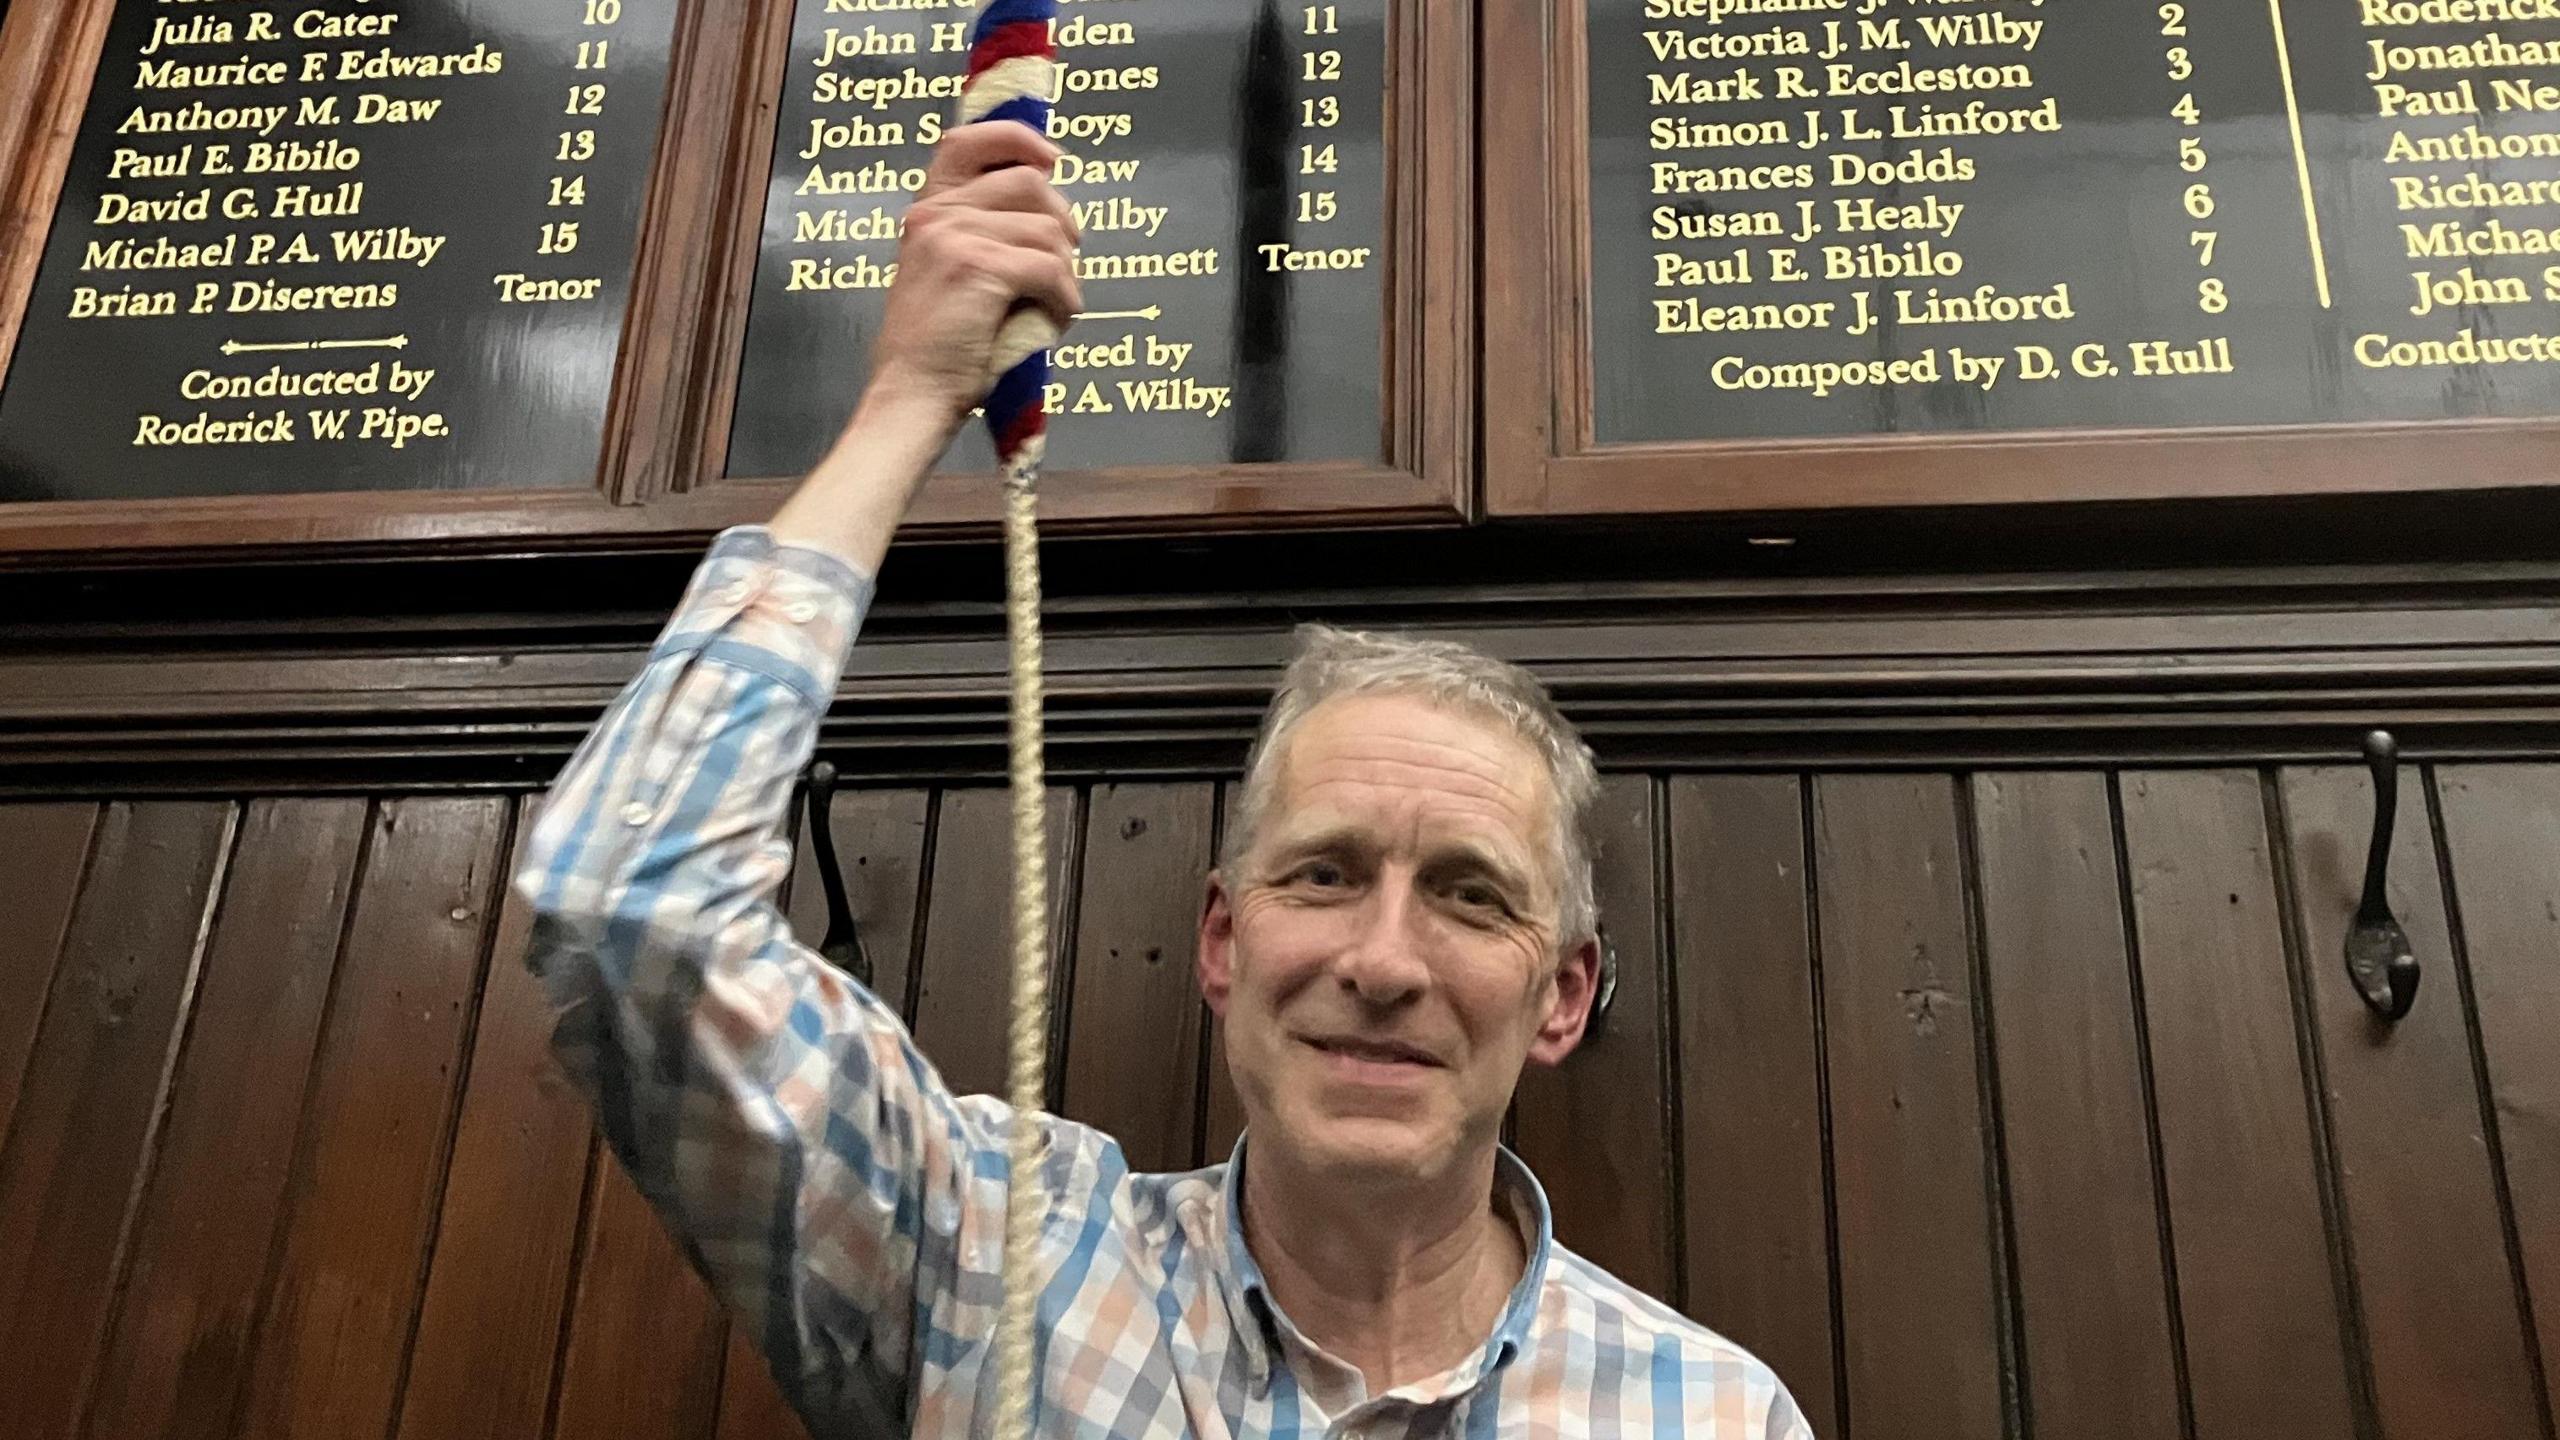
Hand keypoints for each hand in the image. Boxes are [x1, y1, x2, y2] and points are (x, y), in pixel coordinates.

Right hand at [868, 121, 1084, 435]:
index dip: (1017, 139)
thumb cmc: (936, 349)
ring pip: (1047, 230)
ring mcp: (955, 237)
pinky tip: (1057, 320)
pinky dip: (1065, 298)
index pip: (968, 141)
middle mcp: (936, 215)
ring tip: (1057, 304)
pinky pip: (1050, 268)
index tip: (1052, 159)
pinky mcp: (978, 268)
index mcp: (927, 212)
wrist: (911, 395)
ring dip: (1066, 272)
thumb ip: (979, 237)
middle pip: (1028, 183)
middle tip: (1065, 261)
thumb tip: (1047, 214)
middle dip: (1062, 220)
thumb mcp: (946, 277)